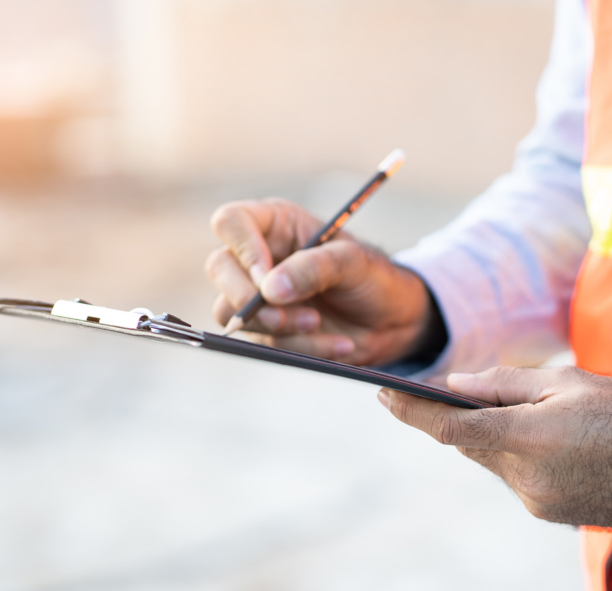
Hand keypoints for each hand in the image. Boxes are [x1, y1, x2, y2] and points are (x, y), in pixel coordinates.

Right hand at [205, 198, 435, 363]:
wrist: (392, 321)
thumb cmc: (373, 277)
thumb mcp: (354, 263)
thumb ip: (314, 268)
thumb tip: (269, 289)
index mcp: (276, 225)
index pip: (232, 222)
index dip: (242, 249)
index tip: (266, 279)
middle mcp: (259, 256)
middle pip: (219, 267)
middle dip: (246, 298)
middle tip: (280, 317)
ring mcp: (258, 294)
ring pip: (234, 312)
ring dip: (278, 326)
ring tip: (319, 324)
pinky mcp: (266, 329)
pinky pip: (264, 342)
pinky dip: (300, 347)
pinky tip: (336, 343)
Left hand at [379, 366, 611, 528]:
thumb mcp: (567, 380)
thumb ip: (505, 384)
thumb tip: (455, 384)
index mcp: (527, 437)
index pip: (449, 427)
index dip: (410, 411)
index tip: (381, 395)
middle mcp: (526, 478)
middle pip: (471, 445)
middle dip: (467, 420)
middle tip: (475, 395)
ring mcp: (539, 502)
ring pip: (496, 464)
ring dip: (500, 441)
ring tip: (538, 418)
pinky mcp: (553, 514)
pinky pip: (520, 482)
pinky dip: (523, 460)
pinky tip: (558, 445)